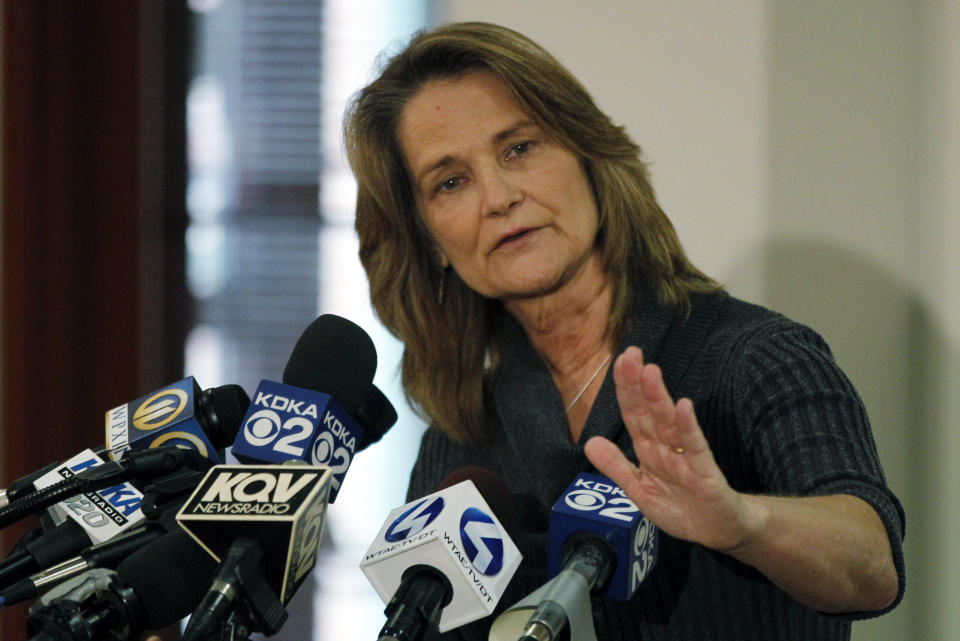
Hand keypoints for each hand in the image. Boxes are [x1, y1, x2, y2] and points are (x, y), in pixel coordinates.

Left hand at [584, 346, 756, 551]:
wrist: (715, 531)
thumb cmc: (680, 507)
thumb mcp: (639, 489)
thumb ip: (616, 467)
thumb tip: (590, 442)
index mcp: (649, 449)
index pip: (633, 414)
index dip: (625, 389)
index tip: (619, 362)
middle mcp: (666, 446)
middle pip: (649, 411)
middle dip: (638, 383)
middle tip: (631, 354)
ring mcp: (685, 456)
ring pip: (668, 423)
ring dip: (659, 398)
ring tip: (650, 373)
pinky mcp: (704, 472)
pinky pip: (694, 446)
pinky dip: (687, 426)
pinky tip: (682, 406)